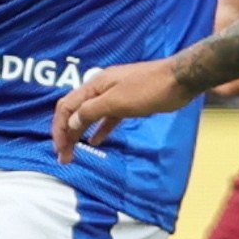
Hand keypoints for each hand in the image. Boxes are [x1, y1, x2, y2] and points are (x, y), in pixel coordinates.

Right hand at [52, 57, 193, 160]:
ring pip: (90, 116)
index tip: (60, 150)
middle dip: (67, 134)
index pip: (66, 106)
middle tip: (65, 158)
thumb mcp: (117, 101)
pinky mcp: (128, 103)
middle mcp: (101, 89)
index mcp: (94, 85)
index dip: (59, 128)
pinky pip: (107, 118)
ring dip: (80, 133)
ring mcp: (114, 95)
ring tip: (75, 152)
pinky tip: (96, 141)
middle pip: (76, 112)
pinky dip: (100, 129)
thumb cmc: (148, 89)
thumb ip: (92, 111)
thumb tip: (71, 122)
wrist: (179, 80)